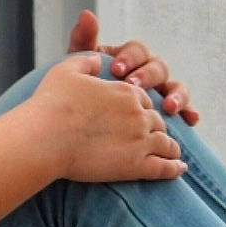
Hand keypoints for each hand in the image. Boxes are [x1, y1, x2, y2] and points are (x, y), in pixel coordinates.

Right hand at [26, 52, 185, 183]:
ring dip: (170, 147)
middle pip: (157, 120)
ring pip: (166, 143)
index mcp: (126, 90)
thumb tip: (99, 58)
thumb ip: (87, 60)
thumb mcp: (67, 69)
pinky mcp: (137, 166)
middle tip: (152, 137)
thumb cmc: (52, 103)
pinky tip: (180, 169)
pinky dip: (175, 168)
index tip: (135, 116)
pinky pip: (165, 167)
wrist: (46, 137)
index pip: (144, 98)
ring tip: (172, 154)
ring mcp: (141, 139)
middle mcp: (139, 113)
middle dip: (156, 128)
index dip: (141, 108)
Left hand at [66, 9, 200, 124]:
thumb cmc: (86, 87)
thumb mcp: (82, 65)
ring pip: (177, 87)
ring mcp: (162, 92)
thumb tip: (87, 14)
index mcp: (131, 57)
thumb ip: (84, 40)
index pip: (138, 50)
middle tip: (133, 86)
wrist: (86, 116)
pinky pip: (185, 111)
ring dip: (176, 95)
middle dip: (147, 76)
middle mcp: (150, 72)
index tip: (116, 69)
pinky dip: (190, 112)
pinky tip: (191, 119)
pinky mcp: (170, 112)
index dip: (129, 58)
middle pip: (158, 67)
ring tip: (168, 108)